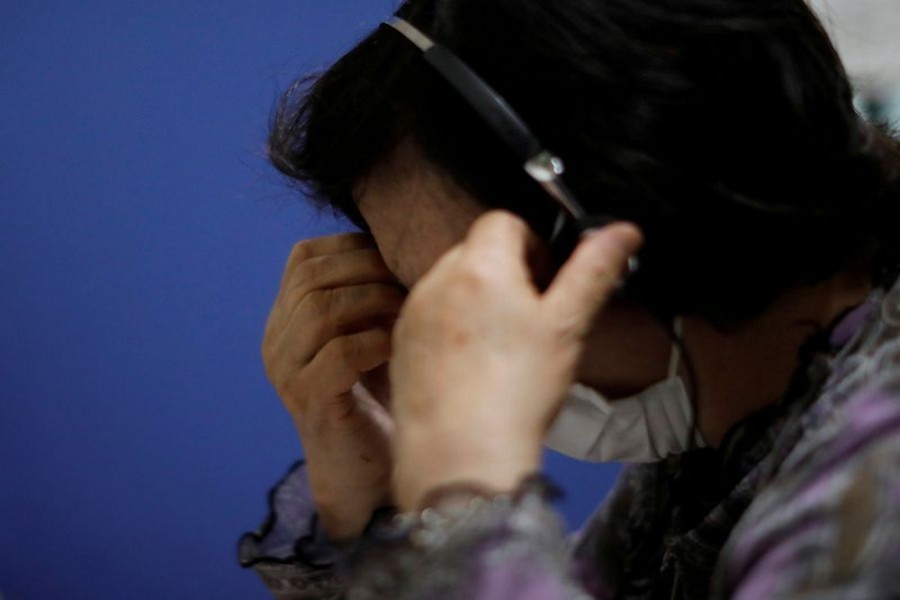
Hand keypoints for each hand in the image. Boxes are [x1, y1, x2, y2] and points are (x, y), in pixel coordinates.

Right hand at [262, 233, 406, 539]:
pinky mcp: (310, 403)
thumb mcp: (372, 335)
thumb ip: (371, 296)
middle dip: (369, 270)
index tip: (396, 258)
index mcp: (287, 320)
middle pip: (313, 277)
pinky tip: (399, 346)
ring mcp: (288, 373)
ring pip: (321, 309)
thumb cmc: (381, 399)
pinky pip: (338, 353)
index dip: (354, 246)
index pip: (305, 257)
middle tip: (409, 282)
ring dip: (374, 301)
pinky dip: (375, 341)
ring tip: (409, 311)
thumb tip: (411, 240)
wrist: (369, 475)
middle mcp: (277, 342)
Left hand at [390, 212, 641, 510]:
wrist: (459, 456)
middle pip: (475, 250)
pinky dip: (451, 327)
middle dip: (505, 271)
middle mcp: (437, 280)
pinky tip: (471, 367)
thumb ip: (594, 270)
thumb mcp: (567, 326)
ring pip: (451, 284)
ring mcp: (411, 313)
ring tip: (500, 348)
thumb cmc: (518, 390)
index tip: (546, 284)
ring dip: (476, 298)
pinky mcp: (399, 345)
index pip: (504, 221)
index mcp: (479, 266)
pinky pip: (429, 316)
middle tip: (529, 318)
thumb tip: (623, 230)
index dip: (533, 244)